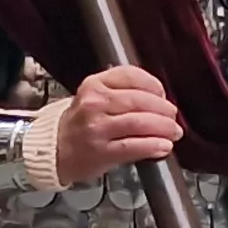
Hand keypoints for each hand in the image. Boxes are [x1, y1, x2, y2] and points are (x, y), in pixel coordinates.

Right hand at [51, 66, 181, 184]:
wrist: (54, 150)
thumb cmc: (79, 124)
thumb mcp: (93, 97)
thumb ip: (122, 91)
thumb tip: (160, 99)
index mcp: (94, 85)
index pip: (131, 75)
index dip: (154, 85)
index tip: (162, 94)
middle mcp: (94, 103)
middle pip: (139, 100)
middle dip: (164, 109)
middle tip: (173, 117)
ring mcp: (97, 128)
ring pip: (139, 122)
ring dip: (163, 127)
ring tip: (173, 132)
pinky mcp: (101, 151)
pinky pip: (134, 146)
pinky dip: (153, 146)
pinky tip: (163, 146)